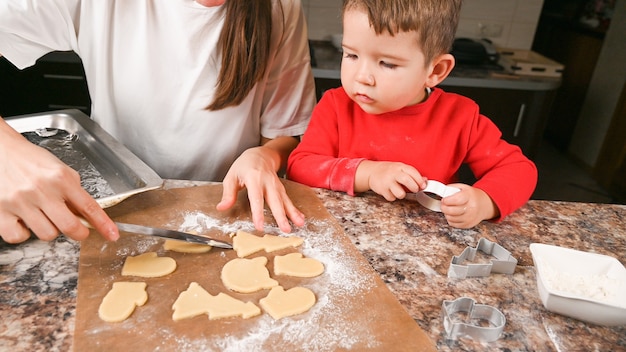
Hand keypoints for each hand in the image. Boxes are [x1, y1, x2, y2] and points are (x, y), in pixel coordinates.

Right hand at [0, 123, 118, 242]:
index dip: (103, 224)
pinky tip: (24, 220)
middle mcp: (41, 190)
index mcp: (60, 178)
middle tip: (76, 229)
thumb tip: (86, 215)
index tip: (113, 235)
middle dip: (78, 232)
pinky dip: (23, 233)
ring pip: (47, 234)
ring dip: (49, 229)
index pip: (89, 206)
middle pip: (69, 226)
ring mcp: (20, 202)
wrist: (0, 150)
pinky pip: (19, 237)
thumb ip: (73, 190)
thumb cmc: (30, 160)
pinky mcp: (1, 212)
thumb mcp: (59, 169)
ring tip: (42, 215)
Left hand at [216, 141, 304, 232]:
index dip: (258, 213)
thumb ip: (228, 193)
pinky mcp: (281, 188)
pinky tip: (300, 218)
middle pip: (275, 200)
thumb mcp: (231, 176)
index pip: (256, 198)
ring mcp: (276, 184)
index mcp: (253, 178)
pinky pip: (288, 199)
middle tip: (285, 229)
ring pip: (285, 200)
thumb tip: (222, 208)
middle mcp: (267, 181)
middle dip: (281, 215)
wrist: (260, 154)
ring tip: (299, 224)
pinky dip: (295, 209)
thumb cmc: (243, 166)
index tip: (260, 226)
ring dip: (292, 213)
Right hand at [355, 160, 426, 200]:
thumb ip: (412, 174)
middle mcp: (393, 173)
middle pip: (407, 181)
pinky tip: (391, 191)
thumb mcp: (400, 169)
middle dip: (414, 187)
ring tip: (400, 191)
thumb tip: (425, 181)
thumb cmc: (389, 171)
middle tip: (415, 189)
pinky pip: (392, 198)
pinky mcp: (382, 190)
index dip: (420, 180)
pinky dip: (393, 197)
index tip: (423, 185)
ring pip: (400, 193)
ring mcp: (387, 182)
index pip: (412, 172)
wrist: (372, 172)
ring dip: (402, 194)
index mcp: (399, 167)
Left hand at [439, 183, 498, 227]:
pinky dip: (450, 219)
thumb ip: (451, 188)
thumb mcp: (462, 187)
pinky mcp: (468, 225)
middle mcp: (471, 208)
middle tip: (443, 204)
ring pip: (451, 218)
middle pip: (451, 211)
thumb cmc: (471, 195)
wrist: (484, 204)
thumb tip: (440, 192)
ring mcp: (470, 218)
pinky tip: (453, 214)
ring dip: (446, 214)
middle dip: (444, 207)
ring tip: (449, 208)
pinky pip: (453, 224)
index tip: (444, 199)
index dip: (446, 200)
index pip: (456, 200)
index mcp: (469, 196)